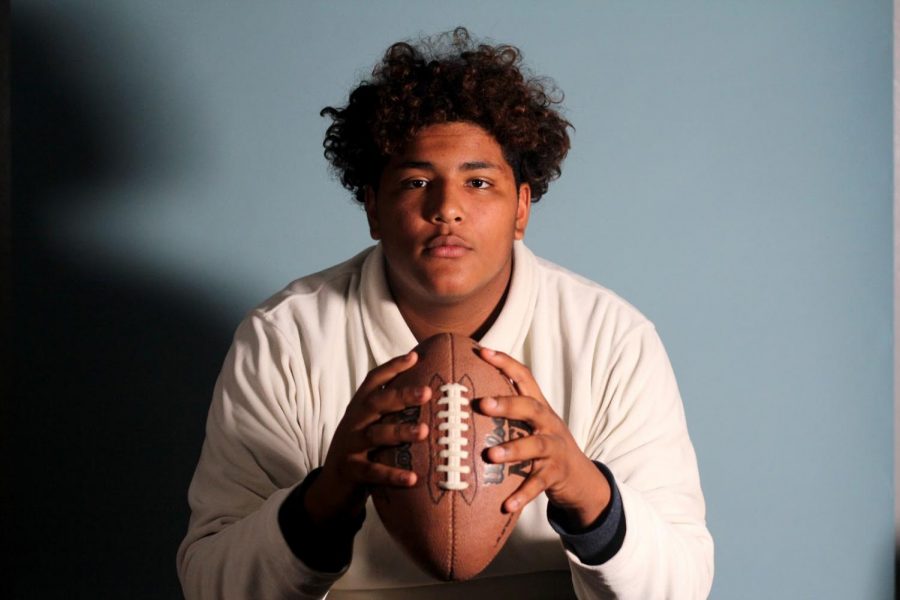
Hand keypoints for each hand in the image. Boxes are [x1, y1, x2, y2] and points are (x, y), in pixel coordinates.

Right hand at [304, 351, 430, 523]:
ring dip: (400, 432)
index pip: (373, 381)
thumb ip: (391, 410)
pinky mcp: (350, 471)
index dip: (392, 367)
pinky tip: (412, 478)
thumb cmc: (362, 450)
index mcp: (359, 408)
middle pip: (376, 403)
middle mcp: (354, 422)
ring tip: (424, 431)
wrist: (331, 486)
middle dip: (401, 395)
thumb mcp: (371, 425)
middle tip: (427, 392)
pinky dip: (392, 475)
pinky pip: (373, 472)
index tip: (414, 356)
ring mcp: (350, 446)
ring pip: (375, 435)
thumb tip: (428, 392)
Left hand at [477, 348, 609, 527]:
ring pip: (535, 445)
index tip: (481, 351)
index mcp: (539, 407)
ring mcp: (555, 449)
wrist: (581, 479)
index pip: (524, 377)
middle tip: (481, 403)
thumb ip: (507, 410)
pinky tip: (505, 505)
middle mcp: (548, 424)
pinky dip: (522, 494)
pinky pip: (538, 484)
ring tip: (489, 455)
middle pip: (531, 407)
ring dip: (512, 449)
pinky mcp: (556, 475)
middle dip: (507, 403)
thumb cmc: (543, 446)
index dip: (505, 362)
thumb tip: (463, 394)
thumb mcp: (530, 425)